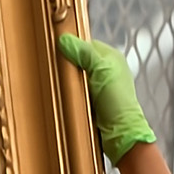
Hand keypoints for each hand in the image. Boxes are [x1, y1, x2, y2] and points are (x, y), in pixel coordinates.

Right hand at [58, 34, 155, 165]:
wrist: (119, 133)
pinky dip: (68, 94)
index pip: (85, 44)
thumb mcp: (101, 71)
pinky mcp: (90, 101)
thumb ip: (84, 54)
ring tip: (57, 84)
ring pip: (74, 77)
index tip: (56, 50)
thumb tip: (64, 40)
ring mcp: (97, 86)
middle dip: (66, 65)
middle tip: (54, 69)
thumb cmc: (116, 102)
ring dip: (66, 82)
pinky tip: (62, 97)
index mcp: (111, 58)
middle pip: (78, 61)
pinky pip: (74, 92)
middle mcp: (105, 70)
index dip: (71, 46)